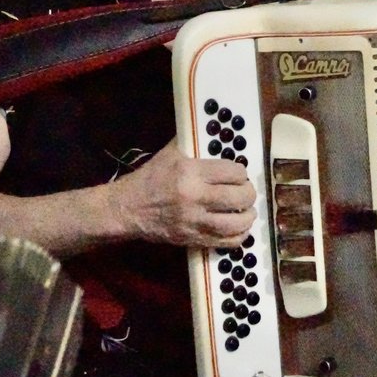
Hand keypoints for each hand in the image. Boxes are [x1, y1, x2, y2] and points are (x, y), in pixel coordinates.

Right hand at [110, 137, 256, 247]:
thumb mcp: (170, 153)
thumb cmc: (150, 178)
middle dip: (249, 193)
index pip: (234, 172)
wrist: (127, 209)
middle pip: (240, 197)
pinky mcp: (193, 240)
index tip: (239, 173)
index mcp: (191, 172)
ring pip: (237, 224)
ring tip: (247, 210)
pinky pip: (226, 243)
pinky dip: (239, 236)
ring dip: (248, 216)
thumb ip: (194, 144)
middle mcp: (195, 198)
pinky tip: (239, 228)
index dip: (241, 172)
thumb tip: (216, 134)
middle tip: (246, 191)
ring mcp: (195, 222)